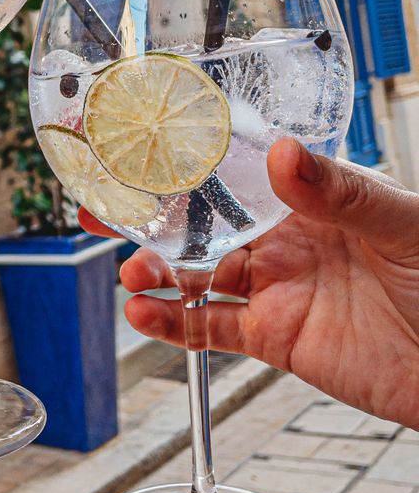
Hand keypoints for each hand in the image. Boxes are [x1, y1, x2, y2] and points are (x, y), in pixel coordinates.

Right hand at [79, 138, 418, 429]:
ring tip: (131, 274)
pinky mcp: (273, 338)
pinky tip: (144, 315)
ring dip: (156, 274)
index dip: (187, 166)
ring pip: (196, 276)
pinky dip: (172, 325)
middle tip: (104, 215)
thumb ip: (342, 193)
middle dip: (152, 219)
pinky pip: (211, 329)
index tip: (141, 155)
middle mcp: (285, 237)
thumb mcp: (402, 224)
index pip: (237, 173)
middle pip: (203, 224)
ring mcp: (276, 288)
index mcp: (312, 197)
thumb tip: (286, 154)